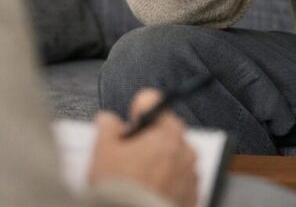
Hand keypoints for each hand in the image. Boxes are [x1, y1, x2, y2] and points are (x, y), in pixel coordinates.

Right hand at [88, 89, 198, 206]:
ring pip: (175, 156)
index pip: (153, 102)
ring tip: (139, 178)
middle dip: (150, 138)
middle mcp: (184, 149)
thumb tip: (108, 121)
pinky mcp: (192, 194)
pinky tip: (150, 190)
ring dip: (161, 161)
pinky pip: (180, 179)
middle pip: (166, 131)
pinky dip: (169, 181)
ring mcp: (190, 172)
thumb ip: (107, 127)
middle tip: (130, 156)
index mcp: (165, 132)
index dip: (137, 110)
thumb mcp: (103, 152)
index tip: (131, 120)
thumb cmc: (121, 189)